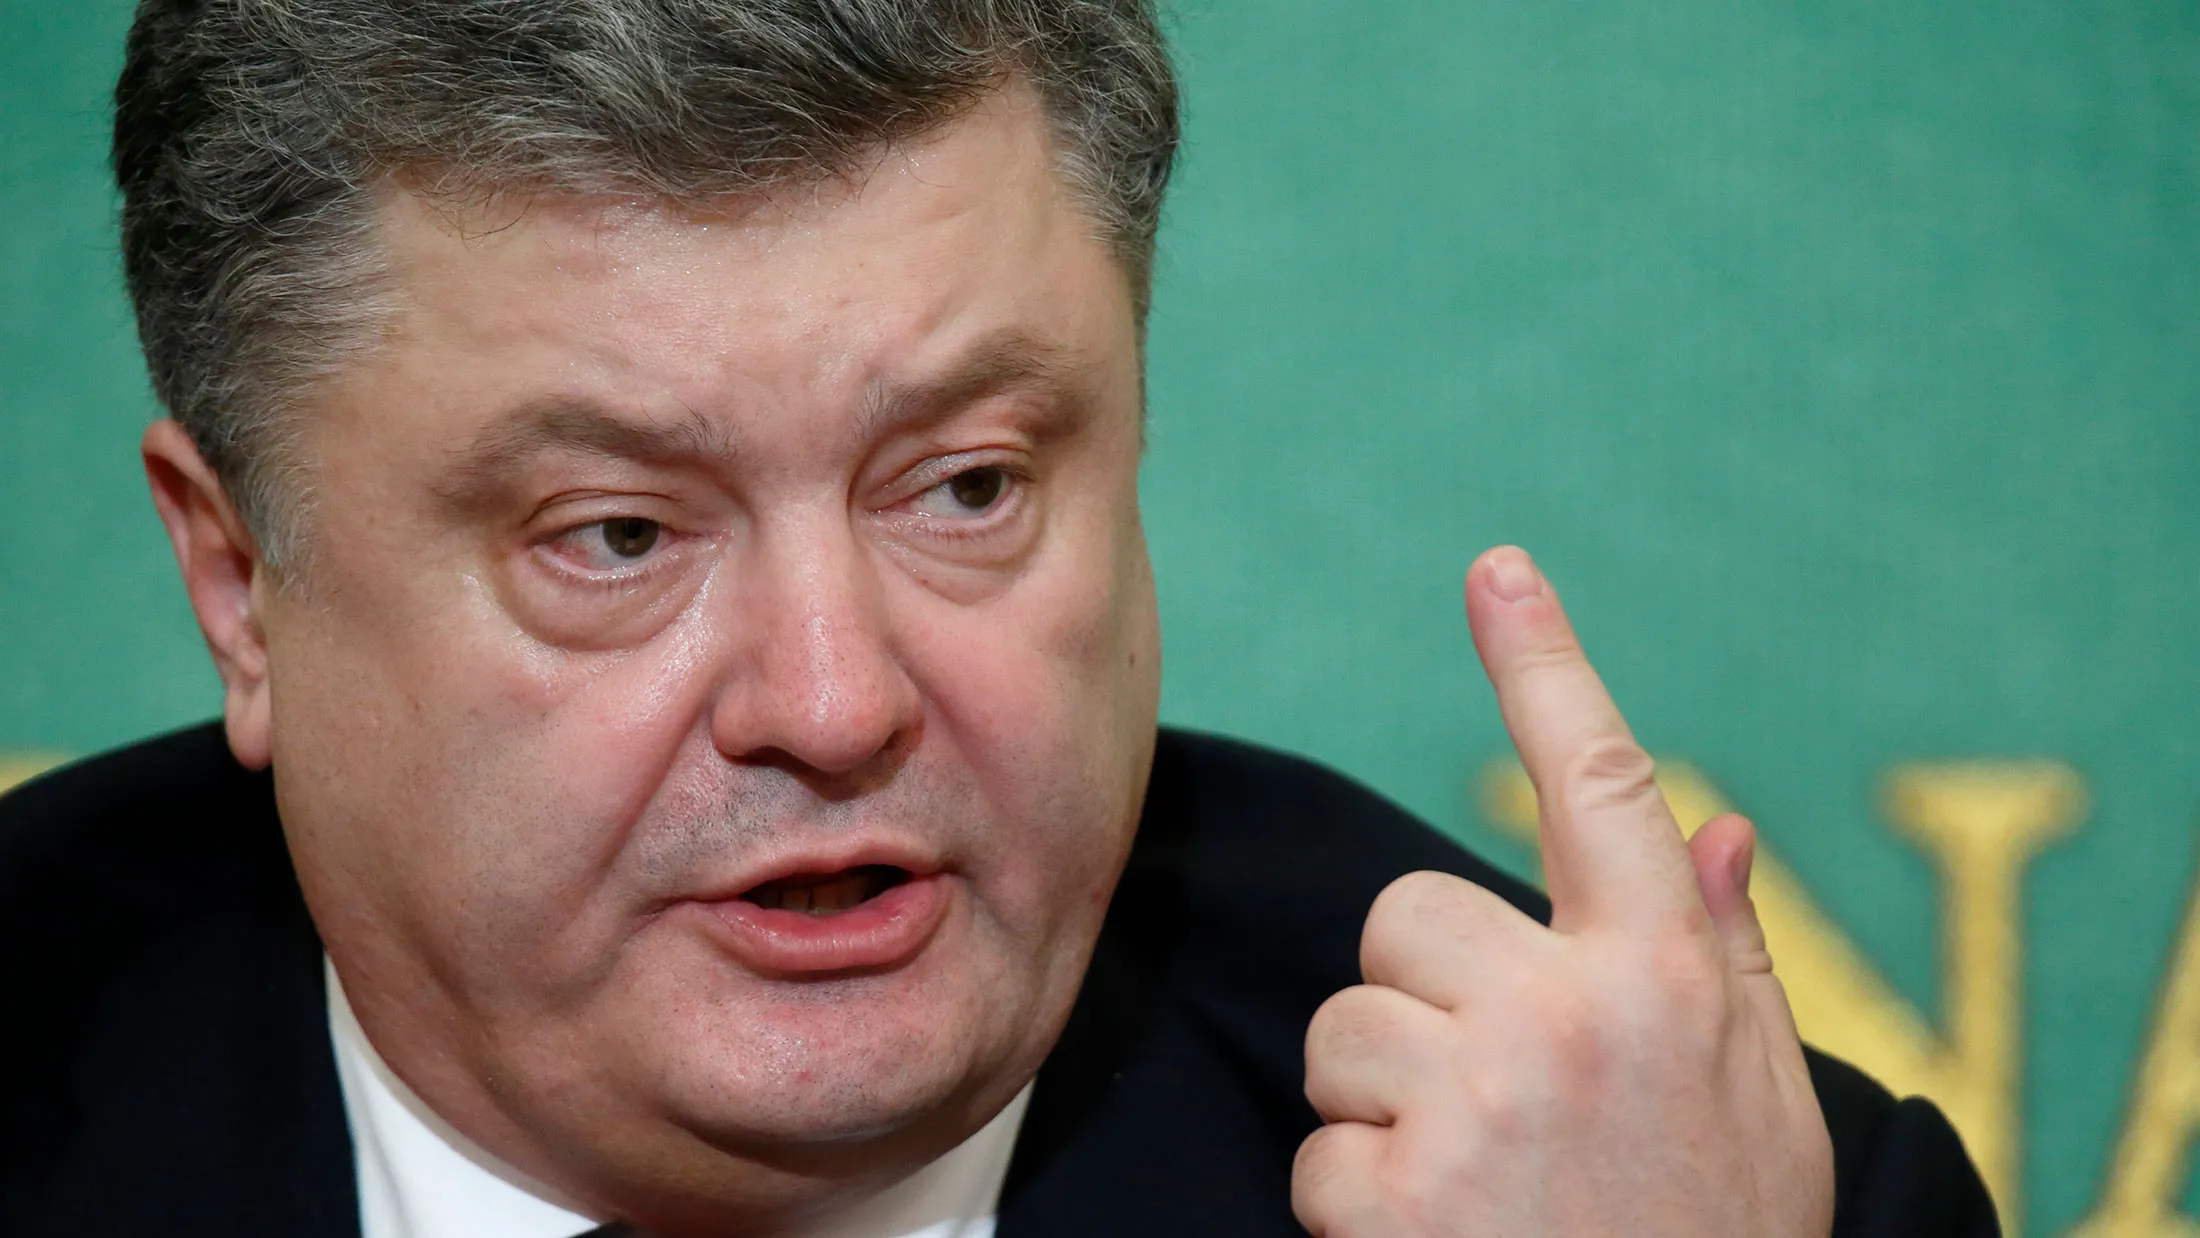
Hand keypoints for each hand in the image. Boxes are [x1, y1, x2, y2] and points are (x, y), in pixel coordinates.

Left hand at [1291, 546, 1834, 1236]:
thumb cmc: (1719, 1231)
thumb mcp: (1760, 1093)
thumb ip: (1723, 953)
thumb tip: (1719, 830)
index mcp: (1665, 971)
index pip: (1601, 782)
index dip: (1544, 666)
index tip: (1496, 569)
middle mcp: (1572, 1013)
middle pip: (1405, 917)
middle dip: (1428, 995)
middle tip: (1501, 1091)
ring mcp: (1479, 1101)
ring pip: (1348, 1026)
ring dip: (1386, 1097)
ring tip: (1478, 1175)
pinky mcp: (1397, 1196)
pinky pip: (1322, 1146)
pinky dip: (1360, 1198)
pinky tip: (1440, 1237)